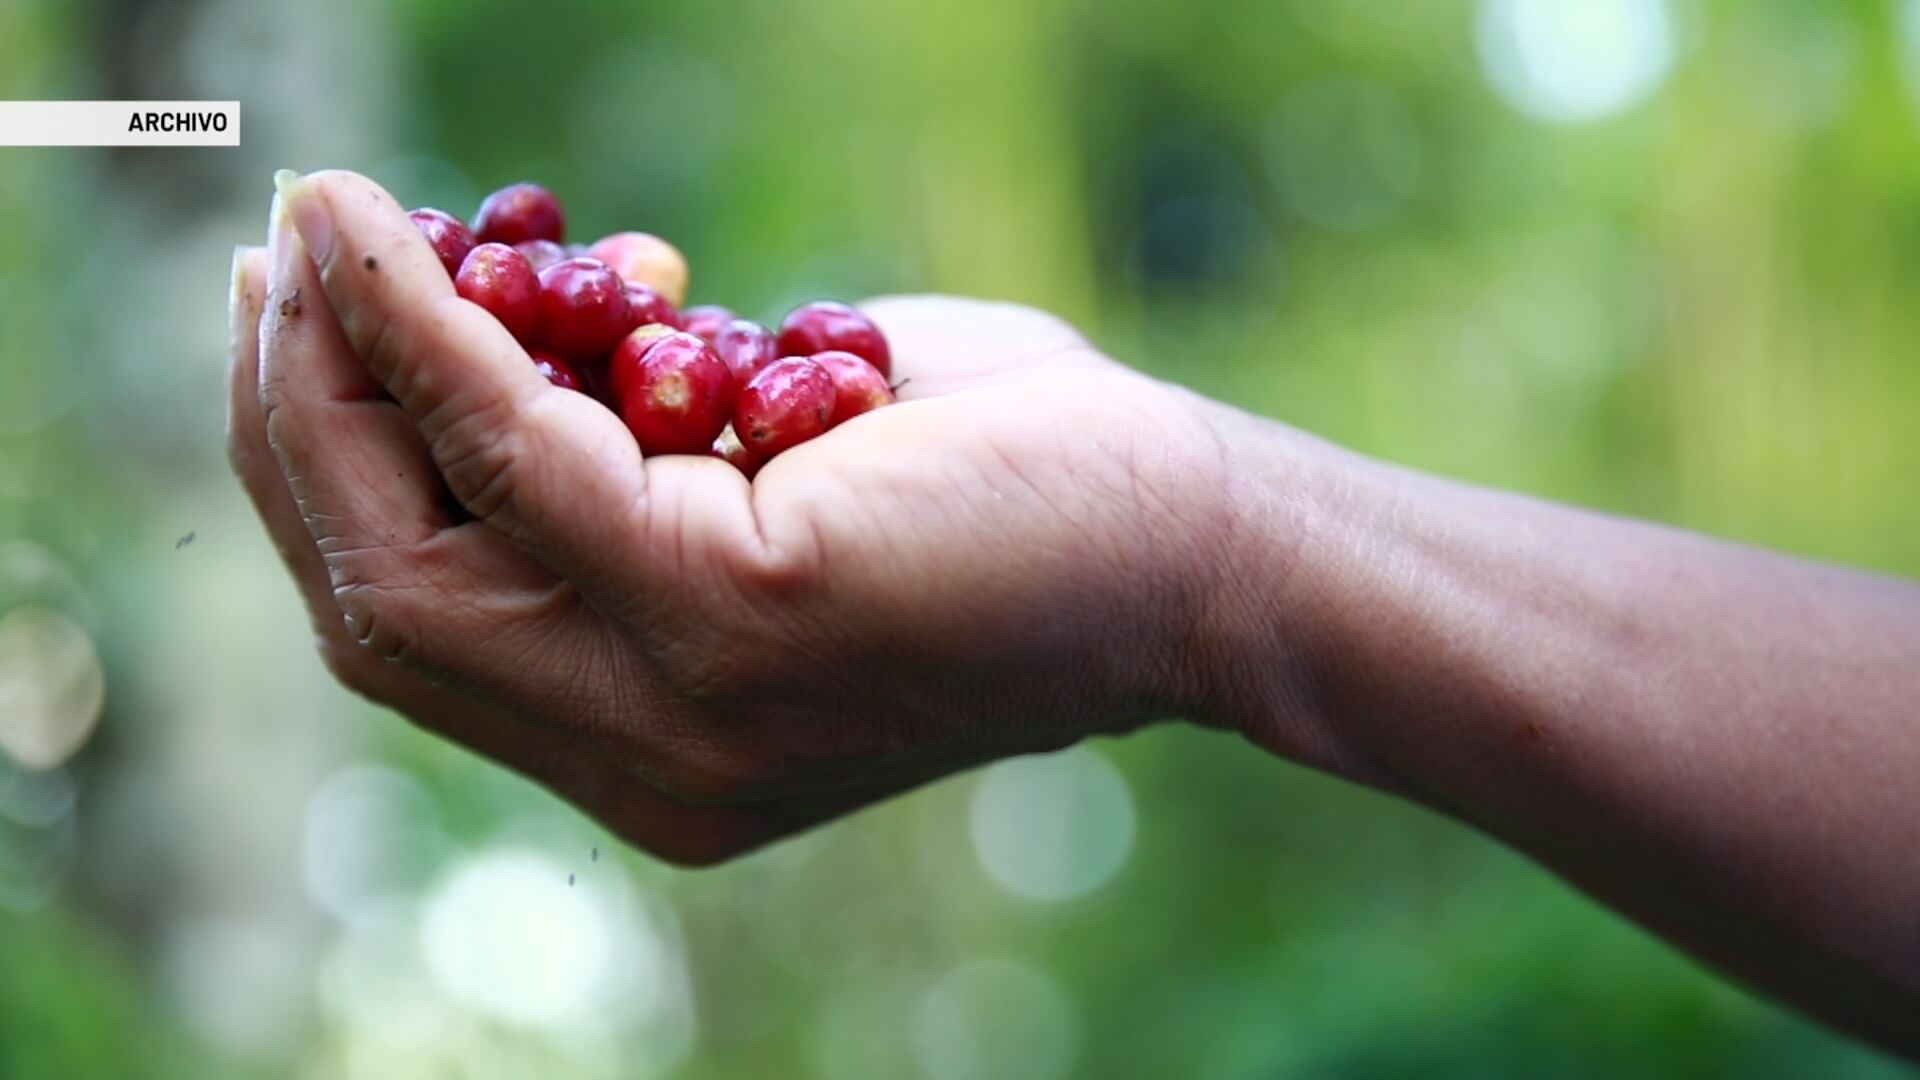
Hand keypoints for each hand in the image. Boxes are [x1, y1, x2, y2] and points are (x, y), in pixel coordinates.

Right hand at [228, 169, 1267, 863]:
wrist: (1205, 547)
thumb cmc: (1016, 490)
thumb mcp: (789, 478)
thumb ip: (647, 450)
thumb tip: (523, 329)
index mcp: (656, 748)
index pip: (426, 633)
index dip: (328, 485)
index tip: (299, 329)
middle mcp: (649, 764)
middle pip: (381, 605)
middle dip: (297, 429)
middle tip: (278, 264)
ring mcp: (683, 710)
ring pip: (410, 552)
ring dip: (339, 373)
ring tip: (319, 235)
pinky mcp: (736, 614)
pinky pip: (521, 454)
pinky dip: (436, 334)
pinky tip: (398, 237)